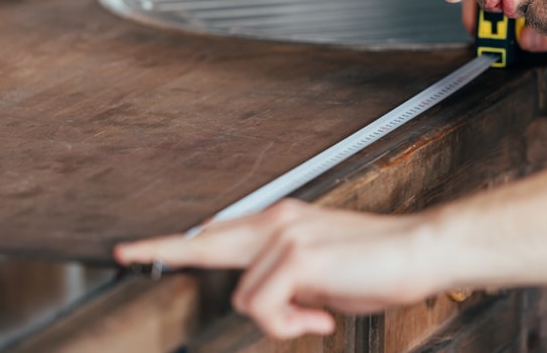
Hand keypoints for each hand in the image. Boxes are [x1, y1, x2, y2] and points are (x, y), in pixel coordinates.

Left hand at [114, 200, 439, 339]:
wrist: (421, 251)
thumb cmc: (379, 264)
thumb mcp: (324, 273)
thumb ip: (288, 279)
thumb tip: (270, 303)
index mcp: (283, 222)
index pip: (219, 232)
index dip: (173, 244)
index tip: (134, 249)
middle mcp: (277, 222)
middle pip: (206, 243)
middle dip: (163, 251)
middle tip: (125, 253)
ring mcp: (285, 236)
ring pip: (245, 298)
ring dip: (279, 319)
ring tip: (315, 314)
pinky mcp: (297, 255)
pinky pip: (266, 308)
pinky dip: (290, 323)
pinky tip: (319, 316)